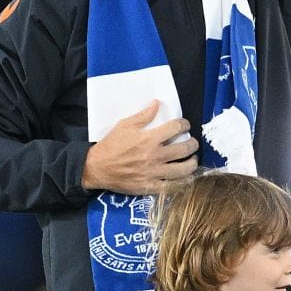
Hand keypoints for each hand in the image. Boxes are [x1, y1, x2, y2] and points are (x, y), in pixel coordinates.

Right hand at [81, 100, 196, 195]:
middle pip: (184, 149)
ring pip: (183, 170)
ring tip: (193, 160)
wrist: (97, 168)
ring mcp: (153, 173)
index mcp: (148, 139)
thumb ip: (143, 115)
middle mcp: (154, 156)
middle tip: (193, 142)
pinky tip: (186, 178)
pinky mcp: (150, 186)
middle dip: (193, 144)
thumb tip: (157, 104)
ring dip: (192, 163)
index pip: (175, 128)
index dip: (184, 124)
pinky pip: (172, 186)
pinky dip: (182, 182)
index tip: (185, 125)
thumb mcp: (125, 125)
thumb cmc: (111, 145)